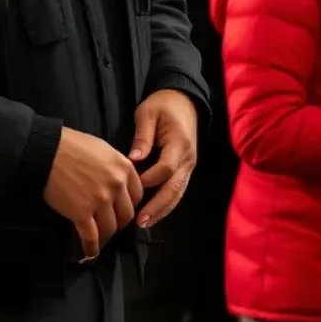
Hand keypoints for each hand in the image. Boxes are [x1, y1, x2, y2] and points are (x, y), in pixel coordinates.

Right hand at [43, 128, 142, 260]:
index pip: (138, 195)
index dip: (131, 205)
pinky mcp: (81, 213)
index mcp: (124, 168)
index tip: (123, 210)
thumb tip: (119, 183)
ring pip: (111, 227)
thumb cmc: (74, 146)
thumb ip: (116, 168)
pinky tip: (89, 253)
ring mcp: (100, 200)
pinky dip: (91, 248)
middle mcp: (117, 185)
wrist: (49, 151)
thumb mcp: (105, 150)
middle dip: (120, 224)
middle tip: (112, 227)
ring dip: (106, 237)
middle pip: (127, 214)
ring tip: (101, 240)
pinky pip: (91, 236)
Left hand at [129, 90, 198, 228]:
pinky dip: (168, 203)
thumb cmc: (163, 104)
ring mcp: (189, 164)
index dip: (149, 179)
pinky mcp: (186, 168)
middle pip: (175, 187)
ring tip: (145, 223)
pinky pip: (179, 189)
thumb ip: (142, 136)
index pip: (166, 168)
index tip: (131, 186)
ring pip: (179, 193)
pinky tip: (154, 214)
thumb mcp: (148, 113)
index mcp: (179, 142)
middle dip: (157, 205)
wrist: (184, 98)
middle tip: (139, 220)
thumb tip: (134, 159)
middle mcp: (188, 157)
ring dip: (163, 209)